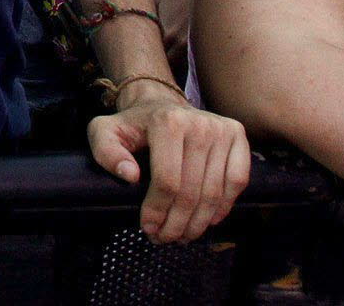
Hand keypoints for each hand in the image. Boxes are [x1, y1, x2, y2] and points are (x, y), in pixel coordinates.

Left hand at [87, 86, 249, 243]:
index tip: (148, 228)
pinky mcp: (238, 136)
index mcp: (167, 122)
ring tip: (183, 236)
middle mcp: (199, 124)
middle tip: (165, 239)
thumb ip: (106, 151)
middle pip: (192, 190)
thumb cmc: (133, 125)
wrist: (160, 104)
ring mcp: (222, 129)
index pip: (167, 180)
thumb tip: (129, 176)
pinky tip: (208, 220)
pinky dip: (223, 207)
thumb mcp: (105, 131)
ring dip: (198, 222)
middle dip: (177, 223)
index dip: (158, 210)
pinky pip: (237, 181)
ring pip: (215, 192)